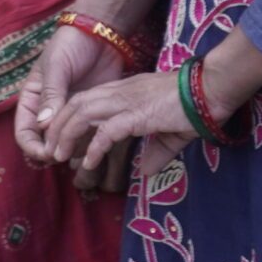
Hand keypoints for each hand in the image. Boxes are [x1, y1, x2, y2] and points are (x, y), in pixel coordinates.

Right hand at [14, 24, 127, 174]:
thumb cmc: (71, 45)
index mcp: (33, 99)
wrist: (100, 35)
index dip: (32, 147)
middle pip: (44, 143)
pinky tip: (98, 146)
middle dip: (54, 153)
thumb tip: (44, 125)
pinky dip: (90, 146)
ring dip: (73, 152)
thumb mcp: (57, 66)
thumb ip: (51, 94)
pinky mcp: (90, 115)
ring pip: (66, 144)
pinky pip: (86, 137)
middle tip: (68, 157)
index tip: (48, 154)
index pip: (24, 132)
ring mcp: (70, 114)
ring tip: (85, 154)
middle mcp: (49, 111)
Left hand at [50, 68, 218, 182]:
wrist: (212, 89)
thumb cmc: (194, 108)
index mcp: (124, 91)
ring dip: (67, 135)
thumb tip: (145, 171)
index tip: (61, 139)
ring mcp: (127, 100)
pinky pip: (108, 130)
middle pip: (76, 104)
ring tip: (58, 156)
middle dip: (58, 126)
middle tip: (49, 150)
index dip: (68, 118)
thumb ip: (155, 151)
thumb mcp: (169, 133)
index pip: (86, 100)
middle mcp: (120, 92)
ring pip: (83, 113)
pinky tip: (87, 162)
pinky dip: (94, 147)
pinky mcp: (137, 113)